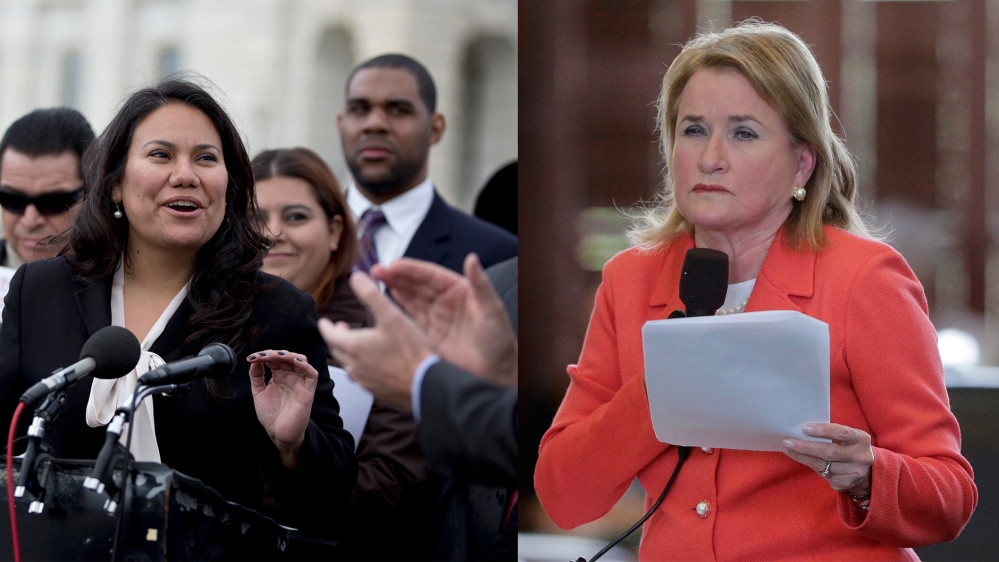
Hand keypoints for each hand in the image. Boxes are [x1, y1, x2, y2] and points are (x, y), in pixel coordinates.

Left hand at [247, 349, 317, 469]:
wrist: (278, 433)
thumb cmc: (271, 415)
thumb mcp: (259, 392)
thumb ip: (256, 376)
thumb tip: (253, 360)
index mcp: (279, 376)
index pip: (275, 359)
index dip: (264, 355)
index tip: (251, 358)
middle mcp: (291, 376)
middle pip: (287, 356)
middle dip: (274, 353)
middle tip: (262, 356)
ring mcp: (299, 382)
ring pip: (300, 360)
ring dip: (288, 355)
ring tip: (275, 356)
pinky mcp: (308, 391)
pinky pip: (311, 374)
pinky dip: (305, 366)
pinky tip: (295, 362)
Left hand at [317, 271, 434, 410]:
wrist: (427, 385)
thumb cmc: (412, 351)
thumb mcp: (392, 316)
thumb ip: (372, 295)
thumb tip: (356, 277)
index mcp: (354, 347)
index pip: (329, 335)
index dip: (326, 326)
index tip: (325, 321)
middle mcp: (355, 366)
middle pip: (337, 350)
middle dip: (336, 338)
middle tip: (341, 329)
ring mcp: (366, 381)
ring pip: (349, 365)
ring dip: (349, 353)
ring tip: (357, 344)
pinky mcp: (378, 391)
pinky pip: (362, 377)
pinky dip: (362, 366)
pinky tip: (373, 363)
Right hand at [373, 253, 516, 386]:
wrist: (496, 375)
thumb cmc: (500, 343)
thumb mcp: (492, 311)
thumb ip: (481, 284)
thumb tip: (472, 258)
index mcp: (462, 290)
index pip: (432, 275)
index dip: (411, 269)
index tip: (393, 265)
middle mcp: (448, 301)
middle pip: (418, 284)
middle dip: (397, 276)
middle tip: (377, 271)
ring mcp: (438, 318)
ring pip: (412, 298)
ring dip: (395, 288)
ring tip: (376, 280)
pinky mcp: (431, 335)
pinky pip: (412, 317)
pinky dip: (399, 307)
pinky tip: (387, 298)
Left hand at [781, 423, 873, 497]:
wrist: (867, 472)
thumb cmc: (849, 447)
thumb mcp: (848, 438)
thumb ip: (832, 434)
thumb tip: (802, 431)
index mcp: (861, 439)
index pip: (841, 433)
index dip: (823, 431)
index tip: (804, 429)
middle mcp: (860, 457)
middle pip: (829, 452)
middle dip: (805, 447)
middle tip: (787, 442)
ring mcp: (854, 472)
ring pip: (822, 465)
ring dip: (802, 457)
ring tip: (787, 449)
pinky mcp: (845, 484)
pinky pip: (822, 475)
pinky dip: (810, 465)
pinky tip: (801, 459)